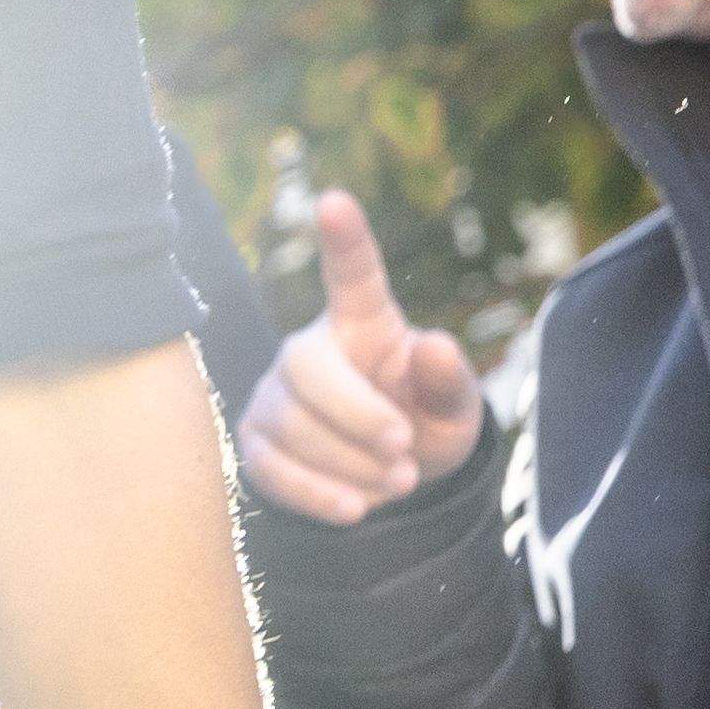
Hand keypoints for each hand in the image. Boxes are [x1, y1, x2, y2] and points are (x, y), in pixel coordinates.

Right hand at [235, 188, 485, 523]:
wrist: (389, 480)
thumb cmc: (422, 422)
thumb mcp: (456, 409)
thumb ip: (450, 379)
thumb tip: (435, 342)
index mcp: (364, 325)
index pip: (354, 276)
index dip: (345, 240)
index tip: (337, 201)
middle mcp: (308, 349)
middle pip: (309, 368)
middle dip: (360, 417)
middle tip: (404, 450)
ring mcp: (274, 393)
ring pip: (295, 427)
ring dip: (355, 467)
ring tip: (394, 481)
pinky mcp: (253, 439)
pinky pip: (271, 467)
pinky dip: (320, 494)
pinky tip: (353, 506)